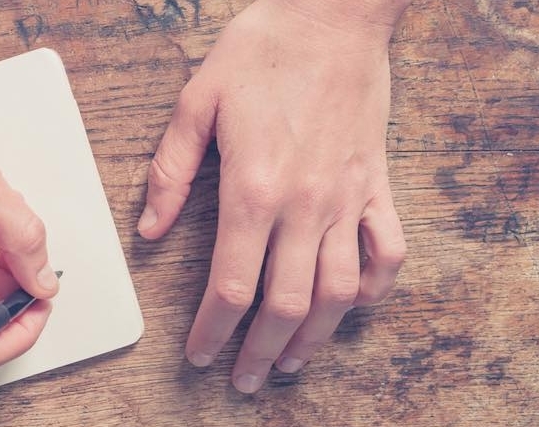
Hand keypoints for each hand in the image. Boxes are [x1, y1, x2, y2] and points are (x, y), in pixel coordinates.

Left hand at [137, 0, 408, 391]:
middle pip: (286, 303)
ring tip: (291, 363)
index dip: (213, 329)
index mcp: (253, 188)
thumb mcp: (195, 101)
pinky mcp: (377, 185)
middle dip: (261, 351)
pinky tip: (352, 307)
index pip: (231, 283)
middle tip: (243, 379)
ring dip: (314, 336)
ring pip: (339, 291)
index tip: (200, 354)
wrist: (333, 15)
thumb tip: (150, 230)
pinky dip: (374, 288)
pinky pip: (388, 252)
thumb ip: (170, 171)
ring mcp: (349, 197)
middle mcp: (306, 204)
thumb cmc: (262, 50)